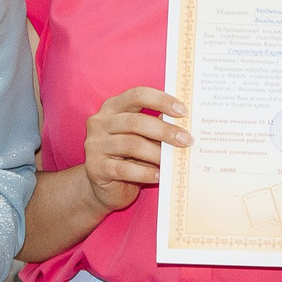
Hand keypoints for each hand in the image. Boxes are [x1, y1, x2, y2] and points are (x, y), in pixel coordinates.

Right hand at [82, 87, 190, 215]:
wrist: (106, 186)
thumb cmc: (130, 157)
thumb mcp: (143, 137)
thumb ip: (157, 127)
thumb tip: (185, 125)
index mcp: (112, 107)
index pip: (137, 95)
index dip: (161, 100)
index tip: (184, 112)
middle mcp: (100, 122)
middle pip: (135, 121)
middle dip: (164, 131)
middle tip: (186, 140)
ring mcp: (94, 145)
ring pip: (131, 145)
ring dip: (157, 153)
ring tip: (174, 160)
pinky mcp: (95, 168)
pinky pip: (124, 169)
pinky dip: (145, 173)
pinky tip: (159, 175)